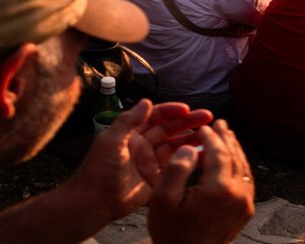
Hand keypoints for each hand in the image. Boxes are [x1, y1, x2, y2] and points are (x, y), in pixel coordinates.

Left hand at [65, 100, 215, 223]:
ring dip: (192, 139)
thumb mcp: (111, 141)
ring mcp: (150, 162)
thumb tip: (147, 101)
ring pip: (176, 146)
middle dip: (188, 122)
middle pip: (170, 129)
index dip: (171, 111)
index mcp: (130, 134)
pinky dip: (190, 159)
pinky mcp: (156, 178)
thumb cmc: (99, 170)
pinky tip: (205, 154)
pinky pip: (176, 165)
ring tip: (211, 134)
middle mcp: (142, 145)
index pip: (155, 116)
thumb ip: (128, 121)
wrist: (94, 203)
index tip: (187, 109)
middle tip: (208, 117)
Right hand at [144, 120, 254, 243]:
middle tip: (220, 124)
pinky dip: (240, 166)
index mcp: (218, 189)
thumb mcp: (163, 200)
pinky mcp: (245, 211)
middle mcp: (237, 194)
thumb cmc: (172, 232)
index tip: (204, 127)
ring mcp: (245, 203)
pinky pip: (247, 181)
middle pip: (235, 157)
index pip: (219, 153)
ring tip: (227, 137)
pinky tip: (233, 162)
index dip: (211, 137)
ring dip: (235, 150)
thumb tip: (190, 147)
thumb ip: (176, 169)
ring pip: (244, 168)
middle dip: (227, 138)